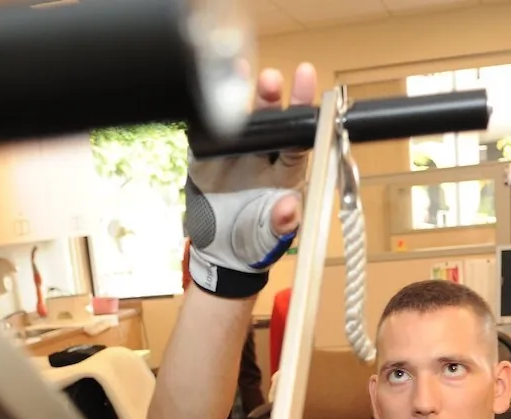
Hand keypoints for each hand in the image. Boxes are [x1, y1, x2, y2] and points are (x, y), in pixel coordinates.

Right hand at [185, 63, 316, 297]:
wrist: (221, 254)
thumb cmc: (256, 243)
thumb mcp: (271, 239)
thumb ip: (281, 224)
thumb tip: (289, 207)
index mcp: (287, 169)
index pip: (300, 133)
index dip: (304, 108)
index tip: (306, 80)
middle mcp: (264, 154)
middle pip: (271, 119)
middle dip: (271, 97)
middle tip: (270, 79)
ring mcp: (235, 153)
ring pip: (240, 118)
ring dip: (239, 96)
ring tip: (237, 72)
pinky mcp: (207, 156)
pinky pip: (207, 131)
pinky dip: (205, 114)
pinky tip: (204, 94)